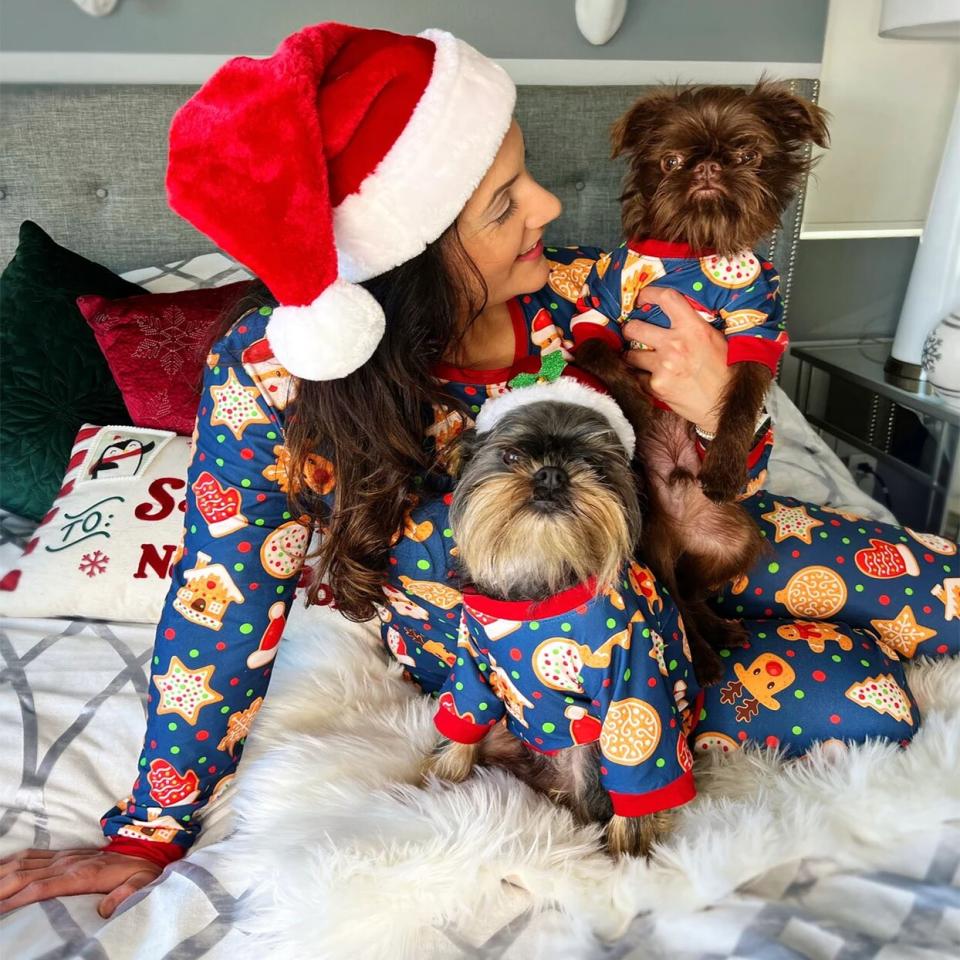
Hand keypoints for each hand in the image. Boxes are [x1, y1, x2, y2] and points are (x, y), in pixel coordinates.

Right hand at [0, 847, 161, 917]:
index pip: (41, 887)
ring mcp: (65, 856)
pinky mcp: (65, 853)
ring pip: (24, 863)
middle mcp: (68, 862)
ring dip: (2, 873)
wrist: (146, 852)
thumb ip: (125, 895)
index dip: (17, 898)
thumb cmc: (140, 873)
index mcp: (82, 874)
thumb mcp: (140, 884)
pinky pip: (33, 854)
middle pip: (24, 875)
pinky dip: (13, 861)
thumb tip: (105, 909)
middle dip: (1, 888)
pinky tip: (1, 868)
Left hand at [622, 287, 731, 432]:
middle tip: (634, 332)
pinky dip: (641, 377)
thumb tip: (677, 316)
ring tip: (642, 358)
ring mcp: (663, 366)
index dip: (649, 294)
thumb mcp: (717, 340)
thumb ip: (695, 326)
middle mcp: (675, 345)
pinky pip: (637, 377)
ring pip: (630, 354)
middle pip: (634, 328)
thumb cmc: (725, 373)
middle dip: (631, 329)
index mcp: (693, 329)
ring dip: (633, 356)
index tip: (642, 298)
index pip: (666, 299)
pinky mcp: (656, 386)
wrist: (725, 406)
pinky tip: (652, 378)